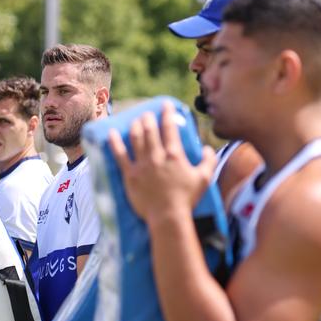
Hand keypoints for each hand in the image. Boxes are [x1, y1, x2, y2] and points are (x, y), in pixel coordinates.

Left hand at [109, 102, 216, 224]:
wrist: (168, 216)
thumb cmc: (187, 199)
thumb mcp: (205, 179)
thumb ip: (209, 161)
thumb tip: (207, 147)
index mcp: (174, 155)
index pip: (169, 127)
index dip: (167, 113)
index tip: (165, 104)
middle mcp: (157, 156)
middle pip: (150, 130)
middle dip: (148, 118)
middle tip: (147, 114)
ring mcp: (142, 165)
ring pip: (136, 138)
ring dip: (135, 126)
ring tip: (135, 121)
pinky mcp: (130, 175)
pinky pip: (120, 155)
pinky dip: (115, 143)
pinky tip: (111, 134)